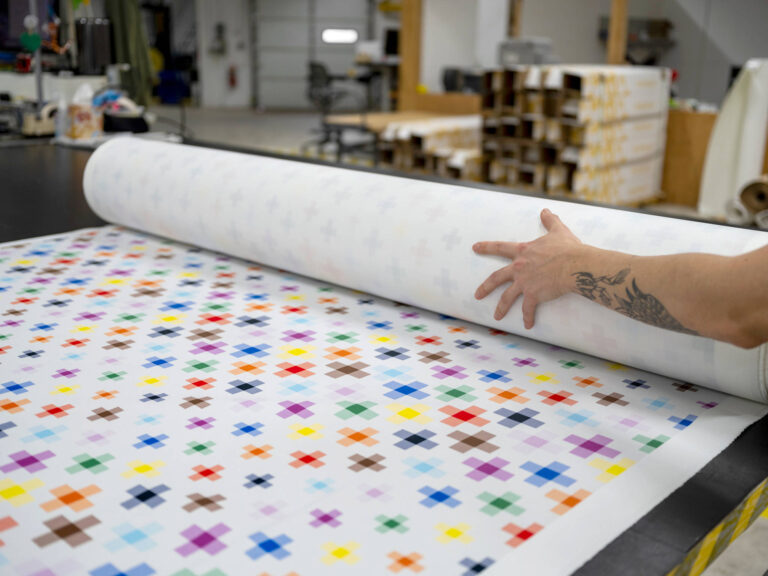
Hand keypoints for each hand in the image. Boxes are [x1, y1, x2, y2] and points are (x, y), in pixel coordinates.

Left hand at [473, 209, 582, 327]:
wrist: (575, 264)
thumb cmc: (568, 248)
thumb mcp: (558, 231)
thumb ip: (550, 221)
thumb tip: (545, 211)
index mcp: (523, 251)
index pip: (500, 248)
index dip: (486, 247)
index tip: (474, 247)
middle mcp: (519, 267)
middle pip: (496, 278)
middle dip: (485, 287)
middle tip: (477, 294)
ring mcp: (524, 282)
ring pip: (507, 297)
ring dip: (501, 307)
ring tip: (496, 317)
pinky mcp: (533, 294)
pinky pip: (528, 309)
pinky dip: (528, 317)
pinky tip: (527, 325)